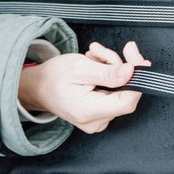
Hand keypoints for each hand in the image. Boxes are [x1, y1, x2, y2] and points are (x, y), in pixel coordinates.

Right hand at [18, 41, 150, 134]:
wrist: (37, 87)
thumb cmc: (52, 77)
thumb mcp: (79, 67)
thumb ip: (107, 72)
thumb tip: (132, 72)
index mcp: (88, 111)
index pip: (127, 101)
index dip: (137, 79)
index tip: (136, 58)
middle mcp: (96, 121)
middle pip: (125, 92)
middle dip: (118, 67)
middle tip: (100, 51)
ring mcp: (99, 120)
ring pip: (121, 90)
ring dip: (111, 68)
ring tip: (92, 57)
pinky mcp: (101, 114)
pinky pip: (115, 93)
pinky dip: (109, 76)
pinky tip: (96, 66)